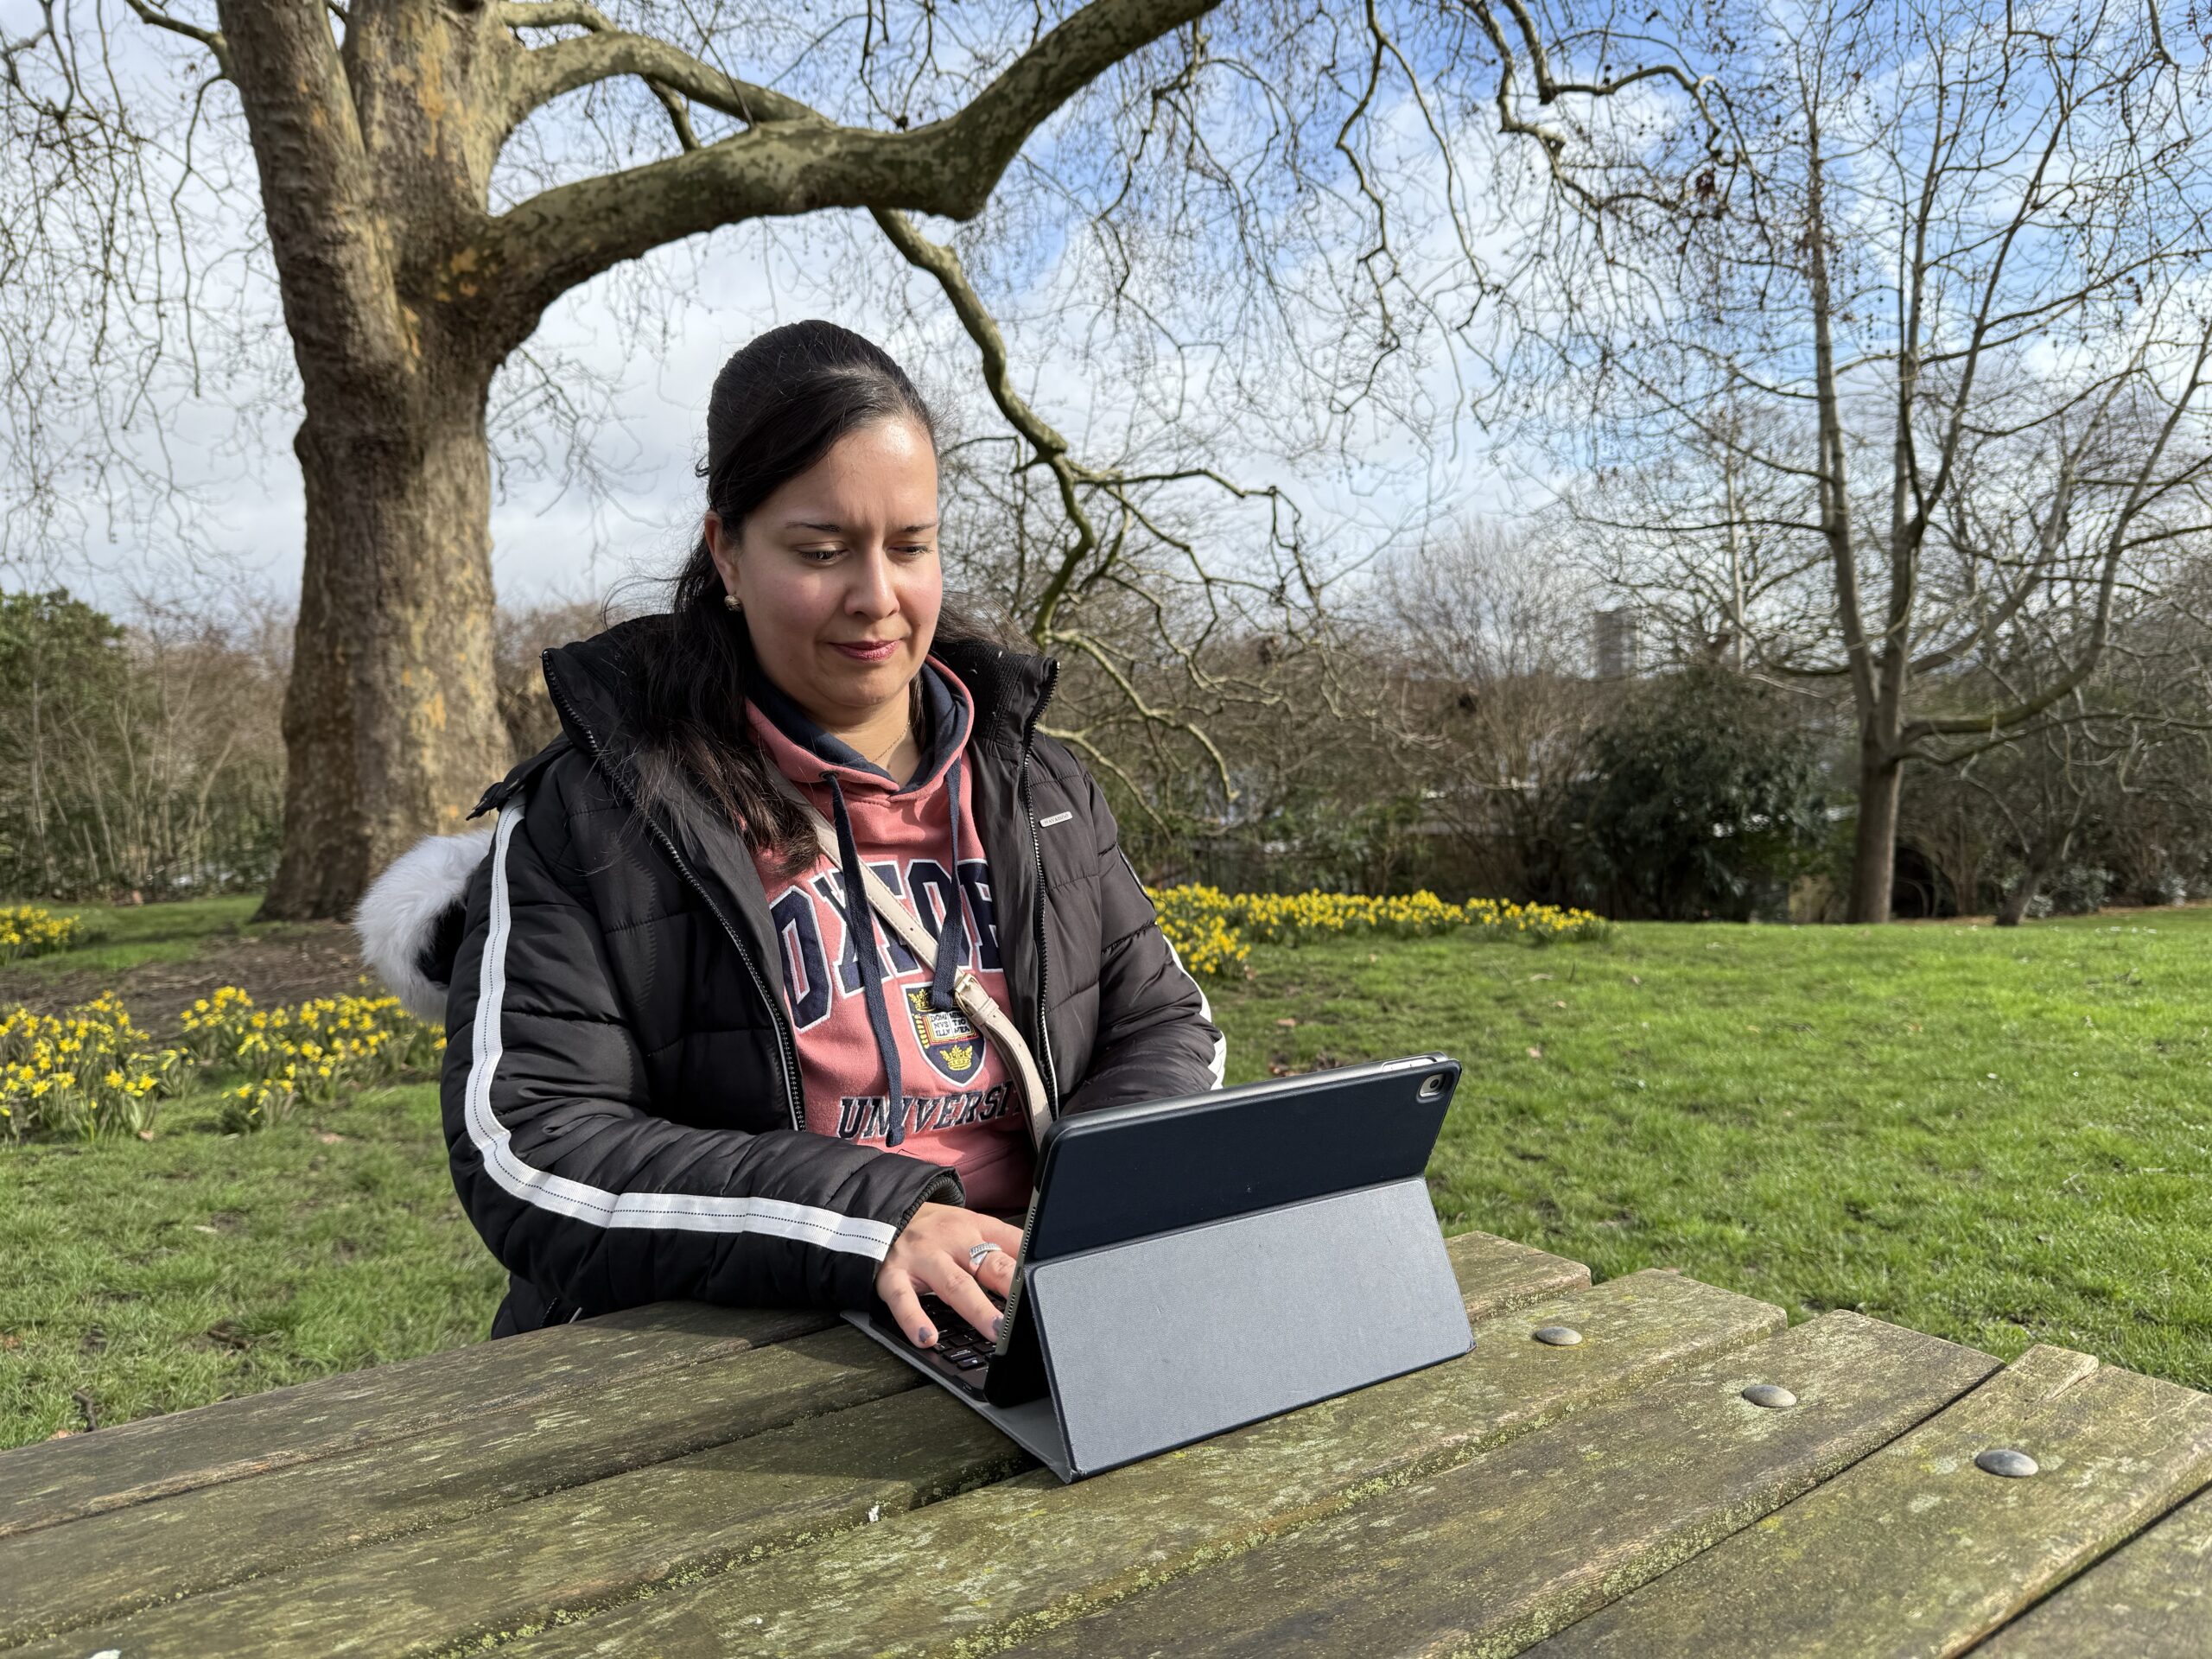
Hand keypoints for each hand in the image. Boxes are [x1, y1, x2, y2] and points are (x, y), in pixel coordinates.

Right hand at [875, 1202, 1021, 1348]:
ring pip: (953, 1284)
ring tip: (994, 1331)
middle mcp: (951, 1240)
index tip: (1046, 1286)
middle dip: (1010, 1288)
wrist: (881, 1213)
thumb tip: (1035, 1272)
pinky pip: (903, 1300)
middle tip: (1027, 1314)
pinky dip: (914, 1321)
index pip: (1012, 1243)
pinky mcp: (892, 1276)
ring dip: (976, 1308)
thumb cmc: (933, 1228)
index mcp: (975, 1227)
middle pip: (988, 1264)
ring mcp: (922, 1257)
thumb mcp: (970, 1225)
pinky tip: (927, 1338)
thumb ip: (1002, 1245)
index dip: (1031, 1265)